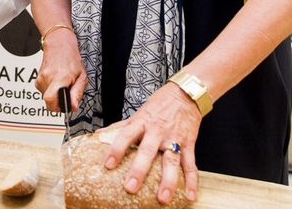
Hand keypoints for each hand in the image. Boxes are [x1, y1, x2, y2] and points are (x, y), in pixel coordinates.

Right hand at [34, 28, 85, 113]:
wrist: (59, 45)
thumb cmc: (71, 59)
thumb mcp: (82, 76)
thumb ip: (77, 93)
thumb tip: (73, 107)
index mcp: (59, 77)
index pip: (50, 100)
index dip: (58, 108)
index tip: (66, 106)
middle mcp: (47, 78)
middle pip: (49, 102)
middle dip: (58, 103)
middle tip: (67, 95)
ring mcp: (40, 79)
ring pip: (47, 98)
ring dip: (55, 96)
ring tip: (63, 85)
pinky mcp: (37, 80)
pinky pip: (44, 92)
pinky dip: (51, 91)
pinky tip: (57, 82)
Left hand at [103, 83, 201, 203]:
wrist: (186, 93)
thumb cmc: (160, 104)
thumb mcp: (138, 113)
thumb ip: (120, 126)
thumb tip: (99, 135)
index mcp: (142, 122)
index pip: (125, 135)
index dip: (116, 149)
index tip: (108, 165)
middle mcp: (157, 131)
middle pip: (147, 151)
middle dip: (139, 170)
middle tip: (130, 187)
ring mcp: (174, 138)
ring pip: (171, 161)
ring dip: (167, 181)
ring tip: (162, 198)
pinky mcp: (189, 143)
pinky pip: (191, 164)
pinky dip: (192, 181)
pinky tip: (190, 195)